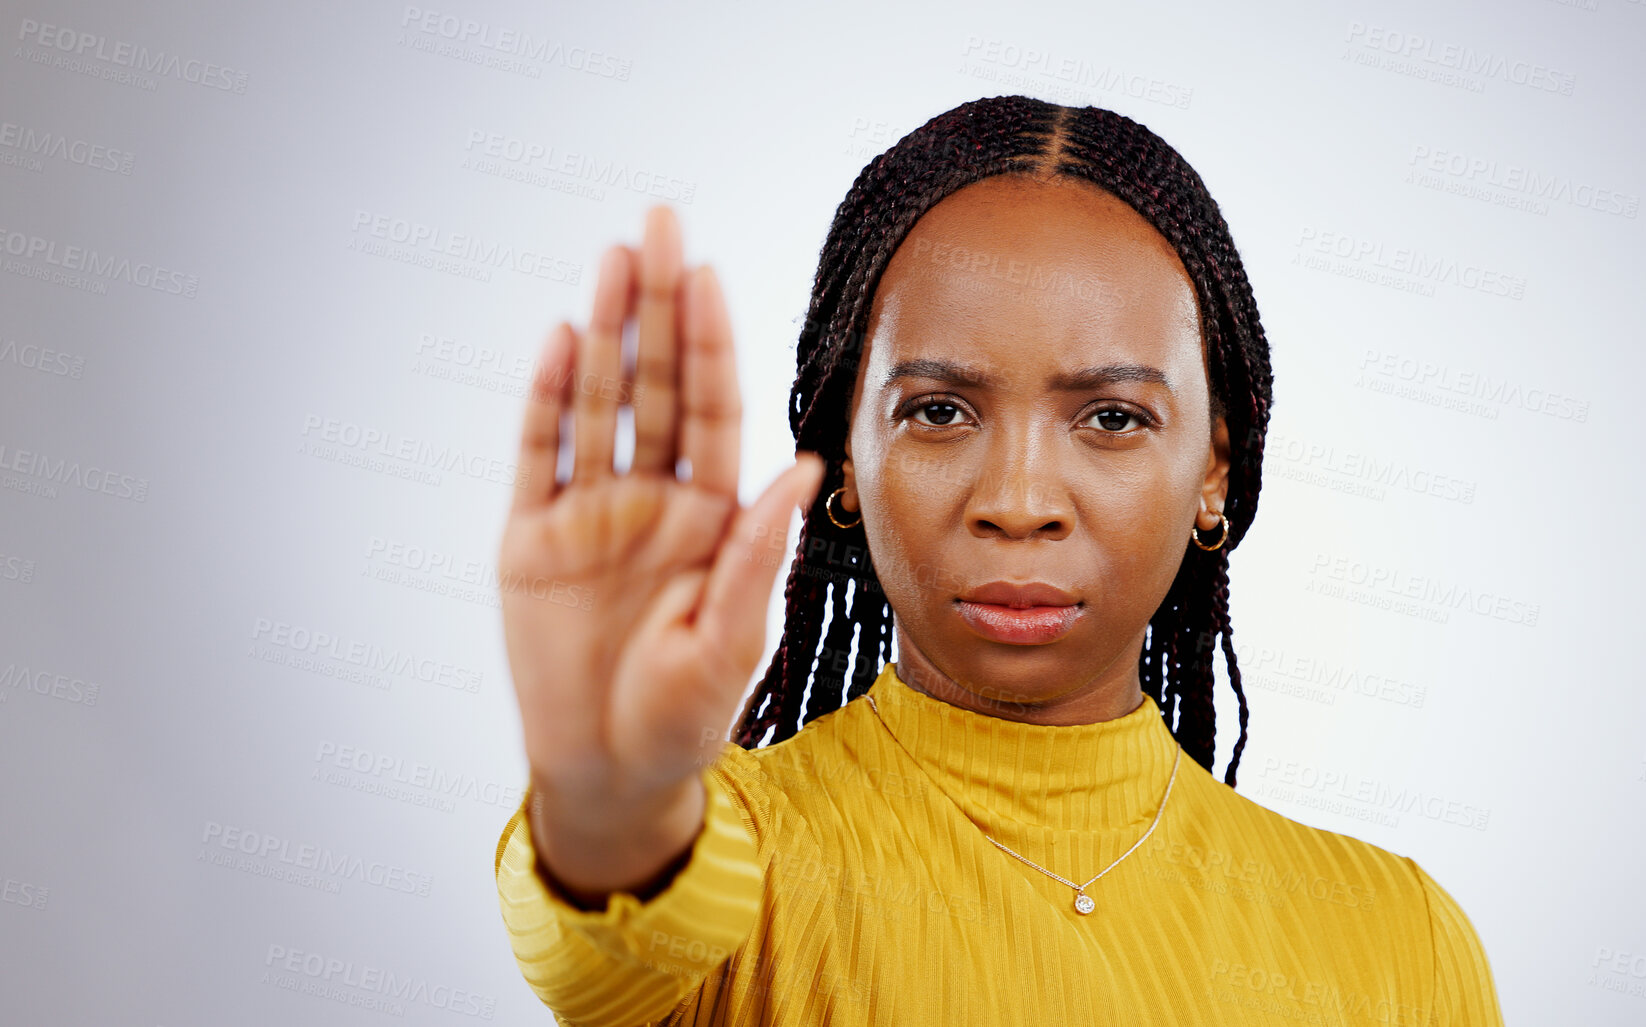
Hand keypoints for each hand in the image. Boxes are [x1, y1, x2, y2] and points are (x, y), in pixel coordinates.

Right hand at [498, 205, 822, 897]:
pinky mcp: (531, 540)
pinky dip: (545, 399)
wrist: (611, 771)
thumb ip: (757, 553)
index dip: (709, 341)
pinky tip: (557, 338)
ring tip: (611, 258)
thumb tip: (804, 467)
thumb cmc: (685, 715)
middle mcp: (653, 499)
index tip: (710, 272)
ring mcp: (590, 514)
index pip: (713, 408)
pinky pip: (538, 455)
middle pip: (653, 383)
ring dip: (602, 332)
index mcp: (710, 515)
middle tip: (658, 220)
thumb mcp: (733, 640)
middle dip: (657, 304)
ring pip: (597, 403)